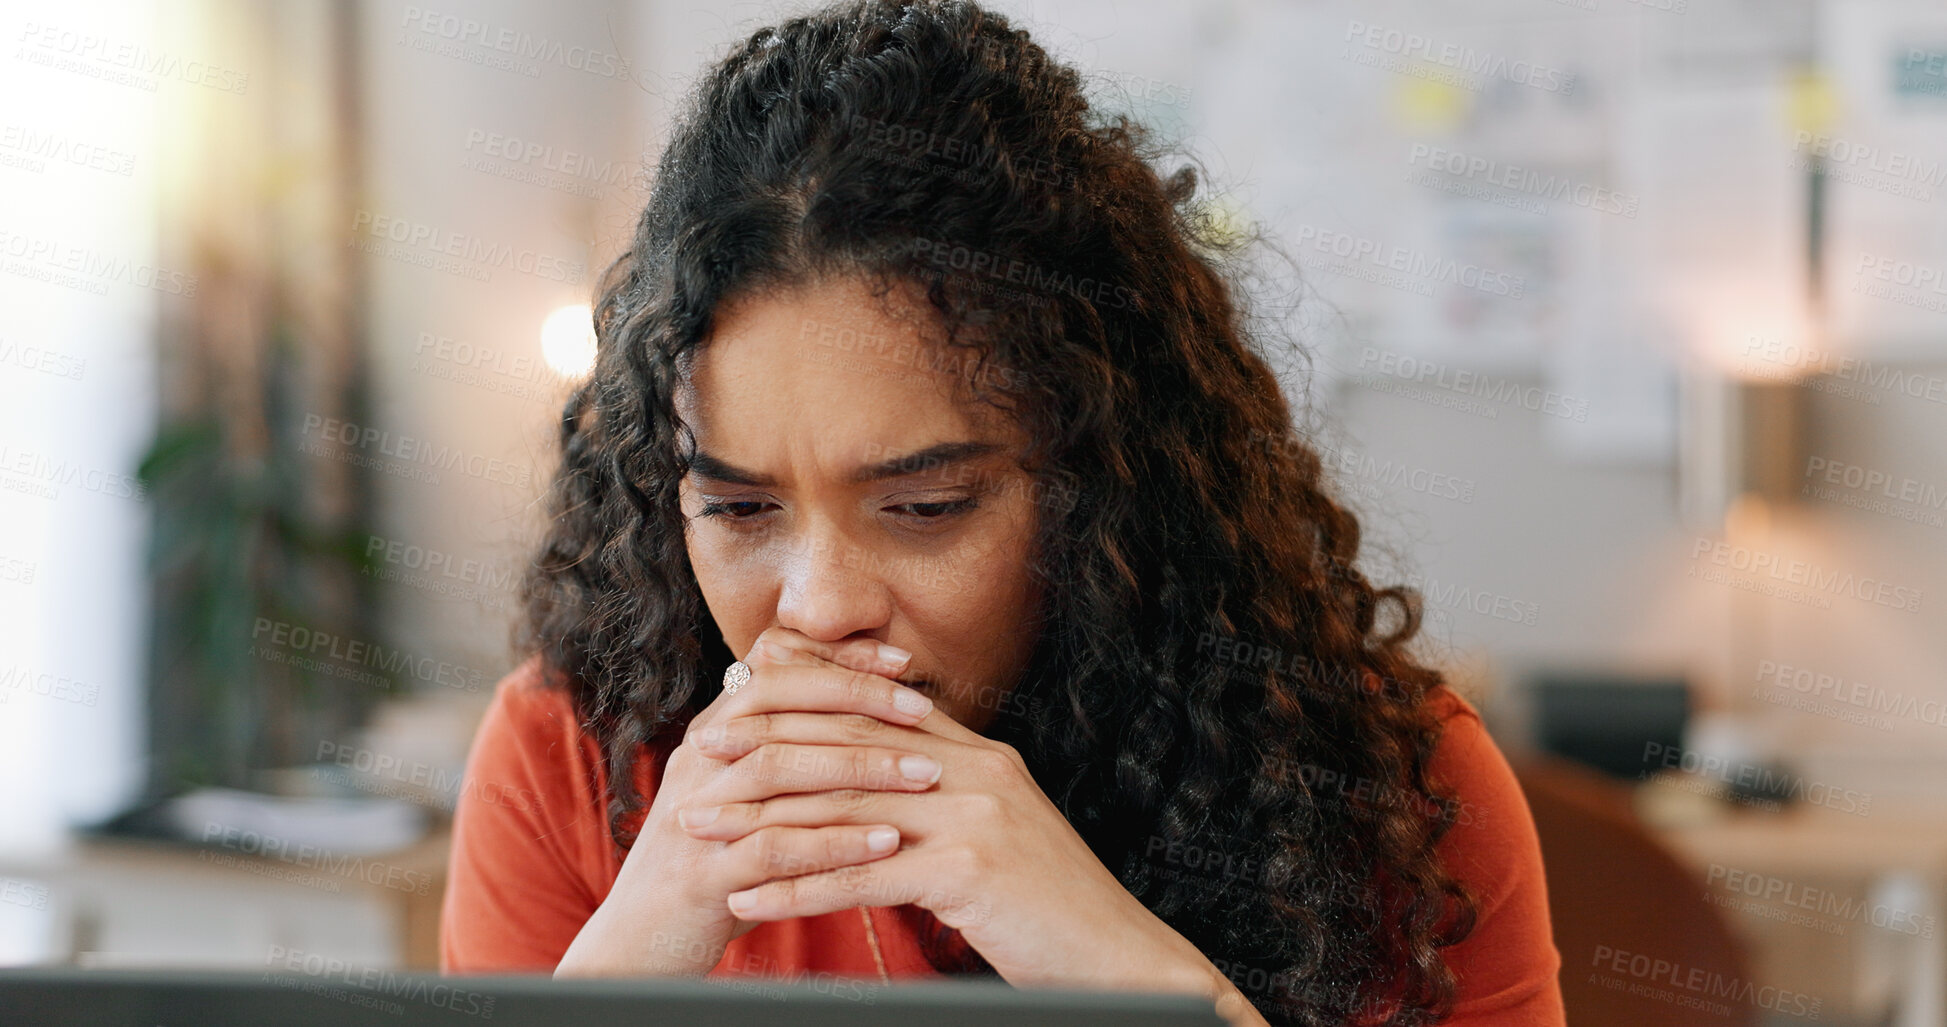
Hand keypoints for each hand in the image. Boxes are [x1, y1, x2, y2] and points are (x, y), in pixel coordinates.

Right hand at [554, 629, 943, 977]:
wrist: (639, 946)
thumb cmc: (713, 866)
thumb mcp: (745, 799)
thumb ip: (788, 756)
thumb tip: (862, 719)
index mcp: (713, 735)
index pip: (773, 665)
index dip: (837, 658)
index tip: (902, 661)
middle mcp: (700, 762)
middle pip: (777, 700)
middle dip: (857, 700)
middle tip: (923, 709)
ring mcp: (697, 815)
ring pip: (778, 767)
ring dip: (858, 766)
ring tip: (924, 774)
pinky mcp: (702, 876)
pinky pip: (774, 848)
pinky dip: (835, 842)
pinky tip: (887, 842)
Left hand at [676, 638, 1261, 1019]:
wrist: (1121, 959)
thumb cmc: (1049, 908)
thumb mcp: (996, 832)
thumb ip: (942, 794)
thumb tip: (878, 785)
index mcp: (979, 756)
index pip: (874, 709)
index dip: (800, 702)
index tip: (737, 702)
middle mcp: (974, 771)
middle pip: (846, 747)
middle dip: (763, 749)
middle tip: (698, 754)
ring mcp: (974, 817)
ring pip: (842, 812)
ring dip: (760, 823)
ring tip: (701, 832)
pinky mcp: (969, 871)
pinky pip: (859, 878)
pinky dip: (794, 891)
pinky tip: (747, 901)